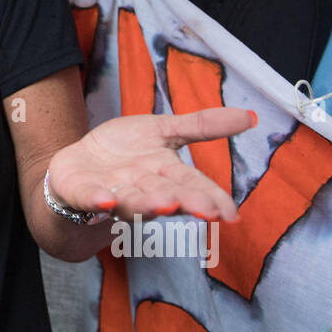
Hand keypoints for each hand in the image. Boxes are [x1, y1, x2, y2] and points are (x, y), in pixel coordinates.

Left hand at [49, 108, 253, 221]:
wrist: (79, 163)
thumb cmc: (126, 151)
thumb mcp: (164, 130)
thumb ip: (202, 126)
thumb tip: (252, 116)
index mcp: (165, 173)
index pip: (193, 185)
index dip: (212, 199)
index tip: (231, 214)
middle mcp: (143, 189)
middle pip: (167, 195)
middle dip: (186, 202)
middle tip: (206, 212)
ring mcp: (113, 192)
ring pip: (133, 201)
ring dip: (148, 204)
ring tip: (165, 204)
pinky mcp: (82, 192)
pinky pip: (90, 198)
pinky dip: (98, 200)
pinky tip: (106, 201)